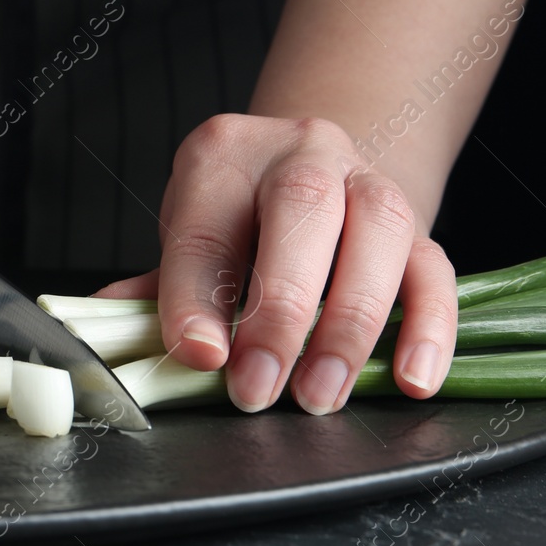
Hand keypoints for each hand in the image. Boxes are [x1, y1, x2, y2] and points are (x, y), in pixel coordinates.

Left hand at [94, 114, 456, 413]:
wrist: (314, 169)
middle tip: (257, 389)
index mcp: (223, 154)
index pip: (206, 222)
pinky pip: (435, 267)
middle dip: (280, 310)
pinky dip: (428, 327)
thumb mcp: (192, 236)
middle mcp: (300, 150)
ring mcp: (366, 179)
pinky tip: (412, 378)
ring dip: (350, 324)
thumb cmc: (240, 216)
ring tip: (320, 395)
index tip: (197, 356)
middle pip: (300, 210)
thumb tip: (110, 343)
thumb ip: (160, 290)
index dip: (196, 294)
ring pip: (377, 231)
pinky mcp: (418, 223)